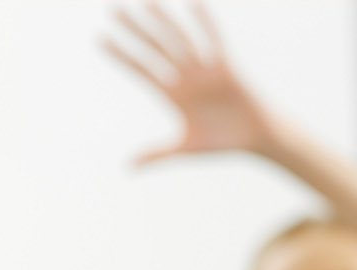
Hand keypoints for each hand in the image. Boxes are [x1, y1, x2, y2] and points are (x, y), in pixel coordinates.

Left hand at [104, 2, 273, 162]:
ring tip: (146, 2)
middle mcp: (186, 78)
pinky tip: (194, 4)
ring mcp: (204, 71)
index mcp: (173, 95)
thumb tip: (128, 167)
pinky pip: (214, 42)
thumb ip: (158, 154)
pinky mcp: (226, 69)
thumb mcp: (187, 149)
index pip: (142, 71)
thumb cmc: (223, 143)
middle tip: (114, 10)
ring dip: (163, 22)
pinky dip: (206, 24)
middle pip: (156, 49)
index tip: (100, 39)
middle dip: (136, 31)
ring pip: (179, 41)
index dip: (122, 56)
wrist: (256, 139)